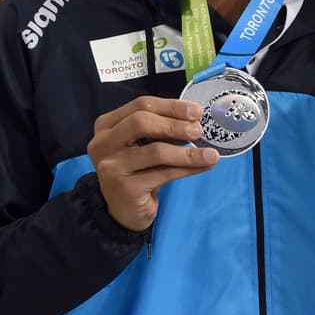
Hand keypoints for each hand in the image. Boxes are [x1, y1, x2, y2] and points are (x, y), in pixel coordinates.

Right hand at [87, 96, 219, 231]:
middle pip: (141, 122)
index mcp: (107, 125)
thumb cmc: (139, 169)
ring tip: (211, 154)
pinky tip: (204, 166)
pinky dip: (188, 168)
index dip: (171, 106)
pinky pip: (163, 174)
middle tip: (199, 131)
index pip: (140, 105)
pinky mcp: (125, 188)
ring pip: (156, 151)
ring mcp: (111, 166)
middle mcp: (103, 143)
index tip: (197, 111)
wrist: (124, 209)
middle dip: (175, 124)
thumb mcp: (146, 144)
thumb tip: (194, 119)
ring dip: (188, 152)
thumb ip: (163, 129)